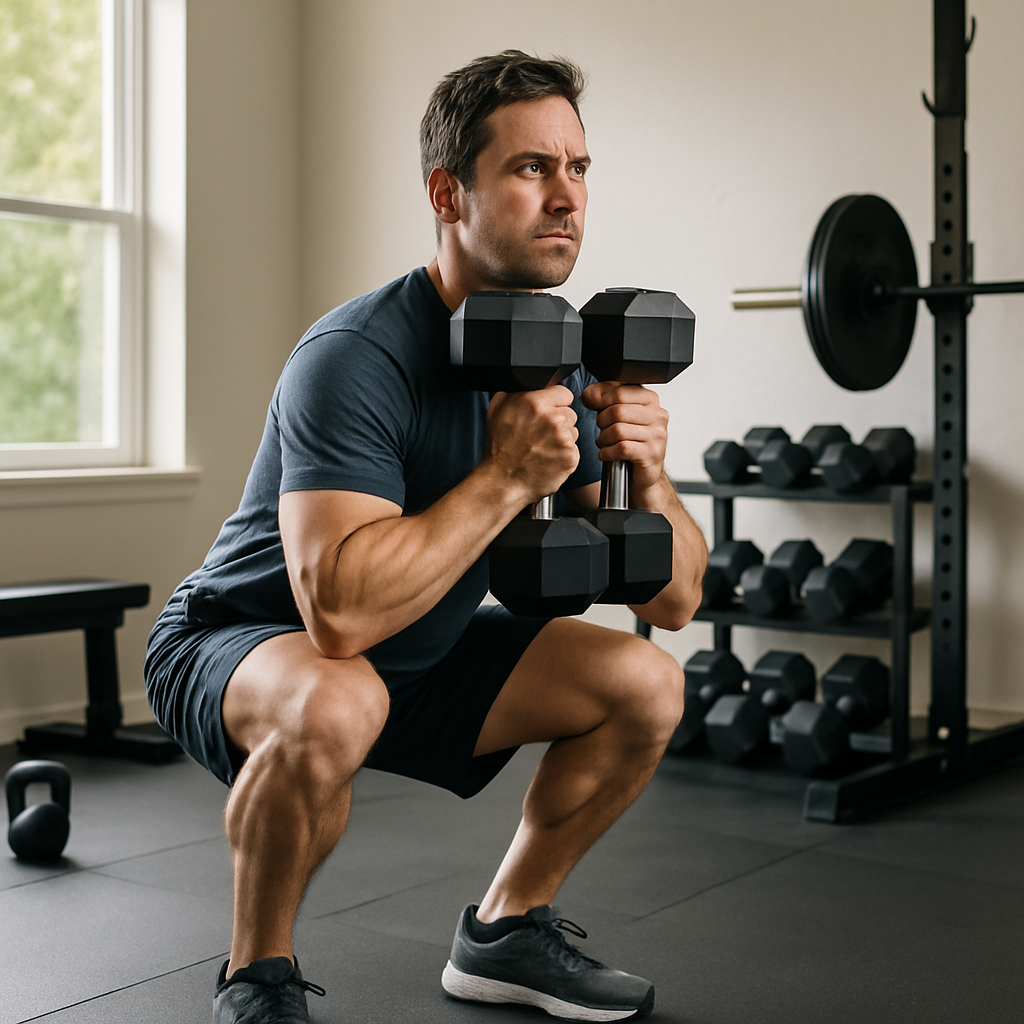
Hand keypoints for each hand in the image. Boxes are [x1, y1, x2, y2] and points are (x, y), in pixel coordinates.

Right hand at [485, 386, 579, 502]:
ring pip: (573, 432)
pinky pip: (574, 450)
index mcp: (534, 402)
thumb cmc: (499, 448)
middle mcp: (552, 418)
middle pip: (570, 413)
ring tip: (542, 448)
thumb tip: (527, 382)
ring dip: (562, 439)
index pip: (564, 392)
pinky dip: (564, 455)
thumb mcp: (497, 409)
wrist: (503, 481)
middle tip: (541, 434)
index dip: (556, 402)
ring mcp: (563, 439)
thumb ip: (516, 391)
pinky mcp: (570, 457)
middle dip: (559, 422)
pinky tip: (548, 459)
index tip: (548, 412)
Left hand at [581, 381, 668, 493]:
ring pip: (618, 430)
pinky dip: (607, 452)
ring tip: (605, 443)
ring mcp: (657, 435)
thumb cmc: (631, 441)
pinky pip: (621, 448)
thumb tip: (589, 395)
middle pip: (617, 411)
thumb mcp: (618, 414)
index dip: (600, 399)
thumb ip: (604, 398)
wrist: (644, 472)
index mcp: (650, 400)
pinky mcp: (651, 454)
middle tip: (602, 429)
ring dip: (603, 439)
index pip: (620, 392)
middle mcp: (658, 415)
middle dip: (601, 421)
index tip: (594, 406)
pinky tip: (607, 454)